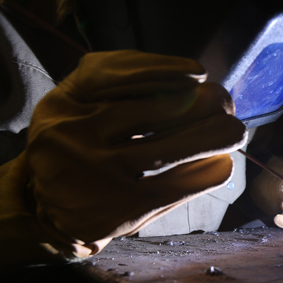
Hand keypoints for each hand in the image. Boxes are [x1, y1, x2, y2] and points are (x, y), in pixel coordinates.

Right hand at [0, 50, 246, 282]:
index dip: (165, 72)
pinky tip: (222, 163)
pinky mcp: (120, 210)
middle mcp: (79, 138)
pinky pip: (172, 190)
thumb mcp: (77, 98)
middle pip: (150, 114)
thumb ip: (120, 76)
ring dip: (210, 139)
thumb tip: (191, 75)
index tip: (199, 72)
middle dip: (198, 104)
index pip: (120, 78)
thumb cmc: (76, 136)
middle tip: (224, 101)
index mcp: (70, 103)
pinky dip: (203, 175)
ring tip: (235, 130)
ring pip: (166, 153)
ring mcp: (100, 176)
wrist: (48, 203)